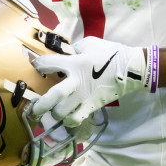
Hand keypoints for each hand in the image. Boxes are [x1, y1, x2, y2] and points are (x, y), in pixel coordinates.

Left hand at [28, 37, 153, 126]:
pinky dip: (68, 121)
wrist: (132, 70)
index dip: (38, 64)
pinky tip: (67, 117)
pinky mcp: (92, 106)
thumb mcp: (90, 44)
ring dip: (54, 114)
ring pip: (62, 113)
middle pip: (53, 97)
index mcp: (76, 63)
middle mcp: (77, 82)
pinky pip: (76, 120)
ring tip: (52, 112)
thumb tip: (62, 53)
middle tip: (33, 108)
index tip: (35, 65)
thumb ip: (73, 49)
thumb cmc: (111, 54)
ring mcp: (84, 97)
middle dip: (40, 104)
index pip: (49, 64)